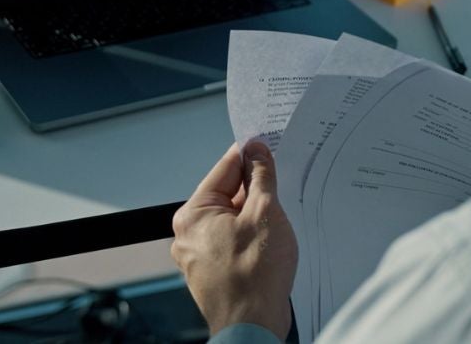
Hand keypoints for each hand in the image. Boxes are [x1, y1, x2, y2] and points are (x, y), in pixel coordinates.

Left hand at [171, 141, 297, 339]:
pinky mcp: (213, 270)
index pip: (225, 169)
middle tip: (281, 188)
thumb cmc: (254, 275)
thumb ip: (261, 176)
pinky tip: (270, 243)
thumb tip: (257, 150)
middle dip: (255, 190)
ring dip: (256, 215)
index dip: (250, 155)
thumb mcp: (265, 212)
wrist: (252, 326)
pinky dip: (252, 236)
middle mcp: (189, 233)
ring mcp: (199, 255)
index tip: (269, 145)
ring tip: (277, 222)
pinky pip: (233, 240)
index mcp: (194, 214)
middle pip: (227, 194)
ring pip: (232, 219)